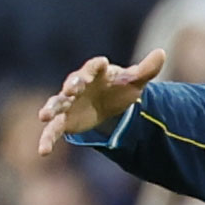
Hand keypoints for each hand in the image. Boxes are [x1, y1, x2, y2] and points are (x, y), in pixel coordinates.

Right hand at [36, 49, 165, 156]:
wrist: (108, 104)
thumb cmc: (119, 88)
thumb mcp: (135, 81)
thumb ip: (146, 69)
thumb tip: (161, 53)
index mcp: (95, 73)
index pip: (94, 66)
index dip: (97, 65)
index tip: (101, 63)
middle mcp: (77, 86)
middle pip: (72, 84)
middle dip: (71, 86)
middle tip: (70, 89)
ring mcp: (68, 103)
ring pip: (56, 105)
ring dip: (50, 109)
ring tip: (43, 116)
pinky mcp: (64, 120)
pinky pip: (53, 129)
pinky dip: (47, 139)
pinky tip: (43, 151)